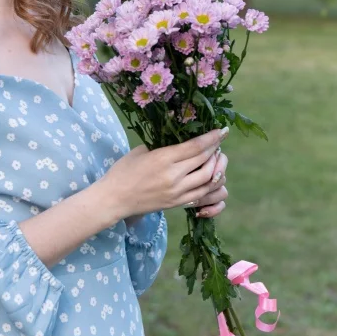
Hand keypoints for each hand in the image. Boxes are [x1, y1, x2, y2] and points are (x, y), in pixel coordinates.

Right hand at [101, 127, 229, 224]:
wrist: (114, 199)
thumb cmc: (123, 171)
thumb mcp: (140, 151)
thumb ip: (162, 146)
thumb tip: (180, 141)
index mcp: (162, 159)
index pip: (195, 147)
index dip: (212, 138)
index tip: (222, 131)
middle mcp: (173, 176)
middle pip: (205, 162)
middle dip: (216, 151)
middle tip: (218, 144)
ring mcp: (177, 192)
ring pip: (208, 180)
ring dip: (217, 168)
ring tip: (216, 160)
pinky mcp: (177, 204)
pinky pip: (202, 195)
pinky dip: (211, 185)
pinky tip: (212, 176)